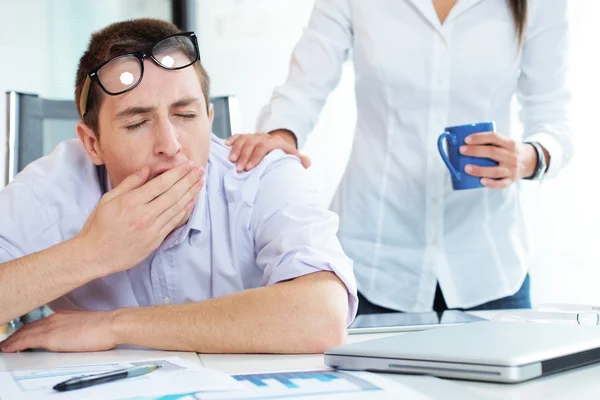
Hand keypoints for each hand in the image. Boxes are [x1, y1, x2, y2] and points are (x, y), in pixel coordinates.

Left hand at [0, 310, 116, 351]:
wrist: (111, 325)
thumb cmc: (106, 327)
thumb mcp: (87, 326)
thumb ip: (76, 329)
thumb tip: (76, 337)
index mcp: (64, 316)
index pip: (40, 322)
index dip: (29, 328)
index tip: (23, 333)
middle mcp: (55, 318)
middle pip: (29, 326)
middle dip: (17, 333)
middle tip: (8, 340)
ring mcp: (51, 326)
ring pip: (24, 332)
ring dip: (12, 339)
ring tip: (5, 345)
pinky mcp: (50, 337)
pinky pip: (24, 341)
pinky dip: (13, 344)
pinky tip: (7, 348)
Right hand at [78, 161, 203, 274]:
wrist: (96, 254)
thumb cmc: (99, 225)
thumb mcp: (108, 199)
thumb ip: (129, 183)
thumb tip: (147, 170)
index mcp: (131, 202)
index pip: (161, 183)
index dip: (178, 173)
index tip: (189, 165)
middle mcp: (144, 215)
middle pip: (173, 194)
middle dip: (189, 180)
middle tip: (201, 170)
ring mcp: (152, 229)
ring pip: (177, 208)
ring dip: (191, 193)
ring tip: (201, 182)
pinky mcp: (155, 240)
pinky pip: (174, 222)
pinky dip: (185, 211)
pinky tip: (192, 201)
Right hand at [226, 130, 310, 171]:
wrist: (278, 142)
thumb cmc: (283, 154)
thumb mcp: (293, 155)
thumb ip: (299, 159)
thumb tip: (307, 163)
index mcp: (275, 142)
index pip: (264, 147)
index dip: (256, 157)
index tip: (249, 168)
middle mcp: (264, 137)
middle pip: (252, 144)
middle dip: (244, 156)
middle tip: (239, 169)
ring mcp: (254, 136)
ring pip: (243, 139)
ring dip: (236, 150)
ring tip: (231, 161)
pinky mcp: (247, 137)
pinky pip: (238, 136)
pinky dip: (232, 140)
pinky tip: (226, 145)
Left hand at [460, 132, 537, 188]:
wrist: (531, 161)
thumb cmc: (511, 151)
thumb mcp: (506, 142)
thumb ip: (492, 142)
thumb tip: (466, 144)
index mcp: (509, 143)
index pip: (494, 137)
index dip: (479, 137)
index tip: (466, 139)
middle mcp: (511, 156)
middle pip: (492, 152)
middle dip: (475, 151)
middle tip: (461, 150)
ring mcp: (512, 169)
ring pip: (495, 170)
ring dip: (479, 169)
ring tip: (466, 168)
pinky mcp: (511, 180)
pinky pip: (501, 184)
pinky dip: (491, 183)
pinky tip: (481, 181)